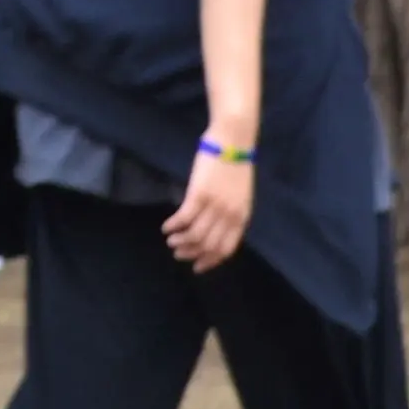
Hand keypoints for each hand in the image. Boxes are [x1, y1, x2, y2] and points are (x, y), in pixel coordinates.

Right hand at [163, 145, 254, 270]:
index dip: (210, 261)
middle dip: (192, 253)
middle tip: (178, 253)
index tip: (197, 266)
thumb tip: (215, 229)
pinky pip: (184, 218)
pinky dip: (173, 226)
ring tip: (171, 241)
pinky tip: (166, 227)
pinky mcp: (199, 194)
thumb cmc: (236, 165)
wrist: (233, 142)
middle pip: (208, 245)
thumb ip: (231, 213)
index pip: (226, 249)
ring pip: (195, 235)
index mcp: (242, 217)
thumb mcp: (240, 195)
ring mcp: (214, 205)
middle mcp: (229, 215)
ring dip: (181, 241)